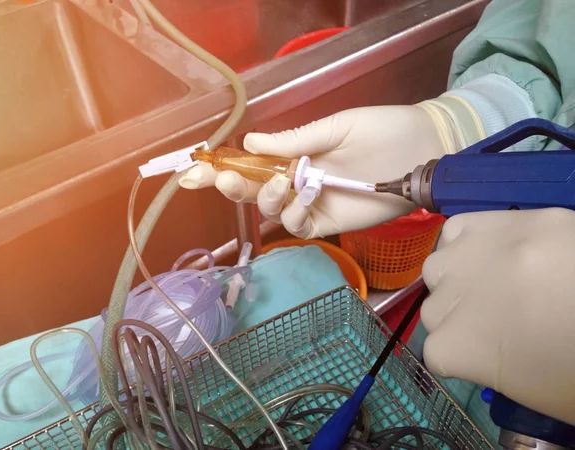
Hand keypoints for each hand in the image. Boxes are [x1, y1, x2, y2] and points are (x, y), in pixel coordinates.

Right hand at [180, 105, 468, 237]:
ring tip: (284, 182)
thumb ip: (295, 140)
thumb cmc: (381, 132)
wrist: (421, 150)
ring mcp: (313, 204)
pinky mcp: (330, 223)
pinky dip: (294, 215)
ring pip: (273, 211)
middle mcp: (298, 182)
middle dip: (232, 187)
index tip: (195, 170)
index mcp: (296, 155)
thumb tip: (251, 142)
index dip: (223, 169)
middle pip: (254, 191)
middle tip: (223, 179)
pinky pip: (300, 227)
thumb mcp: (335, 127)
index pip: (252, 165)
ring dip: (267, 199)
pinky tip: (304, 198)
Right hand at [421, 208, 574, 425]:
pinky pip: (458, 230)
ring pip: (437, 268)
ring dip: (461, 279)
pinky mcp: (507, 220)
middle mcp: (454, 295)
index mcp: (457, 347)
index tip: (492, 355)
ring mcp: (478, 253)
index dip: (464, 356)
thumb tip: (477, 339)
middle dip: (461, 318)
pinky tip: (497, 254)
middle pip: (433, 309)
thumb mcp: (527, 387)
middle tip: (503, 322)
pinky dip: (469, 243)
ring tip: (500, 282)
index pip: (433, 353)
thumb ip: (483, 362)